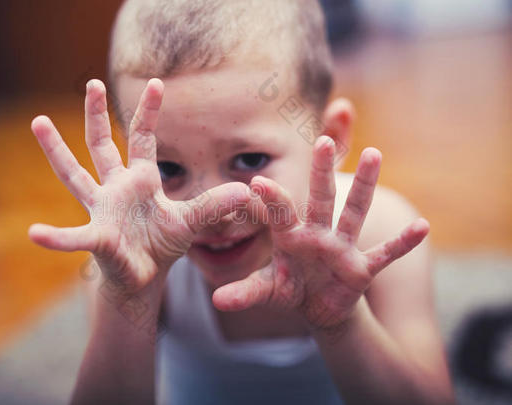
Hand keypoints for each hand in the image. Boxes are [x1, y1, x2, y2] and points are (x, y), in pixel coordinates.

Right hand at [29, 78, 249, 293]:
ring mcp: (102, 210)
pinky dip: (56, 238)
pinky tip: (36, 234)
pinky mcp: (97, 238)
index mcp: (141, 180)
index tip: (158, 82)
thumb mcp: (191, 221)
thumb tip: (245, 190)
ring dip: (57, 150)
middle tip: (91, 82)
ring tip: (38, 121)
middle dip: (96, 115)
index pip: (143, 139)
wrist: (144, 277)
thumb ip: (213, 205)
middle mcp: (116, 188)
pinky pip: (74, 238)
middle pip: (102, 145)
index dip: (149, 112)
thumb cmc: (162, 244)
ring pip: (74, 175)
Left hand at [212, 136, 428, 330]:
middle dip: (322, 172)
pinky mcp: (362, 268)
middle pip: (321, 198)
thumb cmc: (290, 287)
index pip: (280, 212)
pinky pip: (385, 253)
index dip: (271, 199)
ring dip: (364, 186)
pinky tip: (422, 226)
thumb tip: (216, 301)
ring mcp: (342, 247)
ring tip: (374, 154)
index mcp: (291, 235)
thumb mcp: (268, 290)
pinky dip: (402, 243)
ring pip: (354, 212)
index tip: (256, 182)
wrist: (316, 305)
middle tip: (321, 140)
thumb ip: (245, 292)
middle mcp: (318, 233)